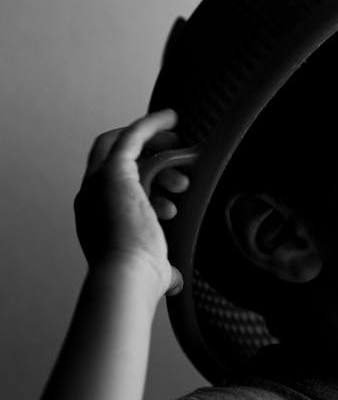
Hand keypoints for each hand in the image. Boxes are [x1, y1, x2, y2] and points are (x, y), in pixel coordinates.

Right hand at [74, 109, 191, 296]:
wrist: (127, 278)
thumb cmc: (140, 282)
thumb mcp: (151, 271)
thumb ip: (162, 271)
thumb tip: (175, 281)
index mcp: (93, 218)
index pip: (112, 183)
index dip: (141, 176)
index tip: (170, 182)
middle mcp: (89, 197)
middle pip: (111, 156)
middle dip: (144, 152)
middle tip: (175, 158)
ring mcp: (97, 182)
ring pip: (126, 147)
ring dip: (161, 154)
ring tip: (185, 182)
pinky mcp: (114, 171)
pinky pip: (132, 135)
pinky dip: (152, 123)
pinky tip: (173, 117)